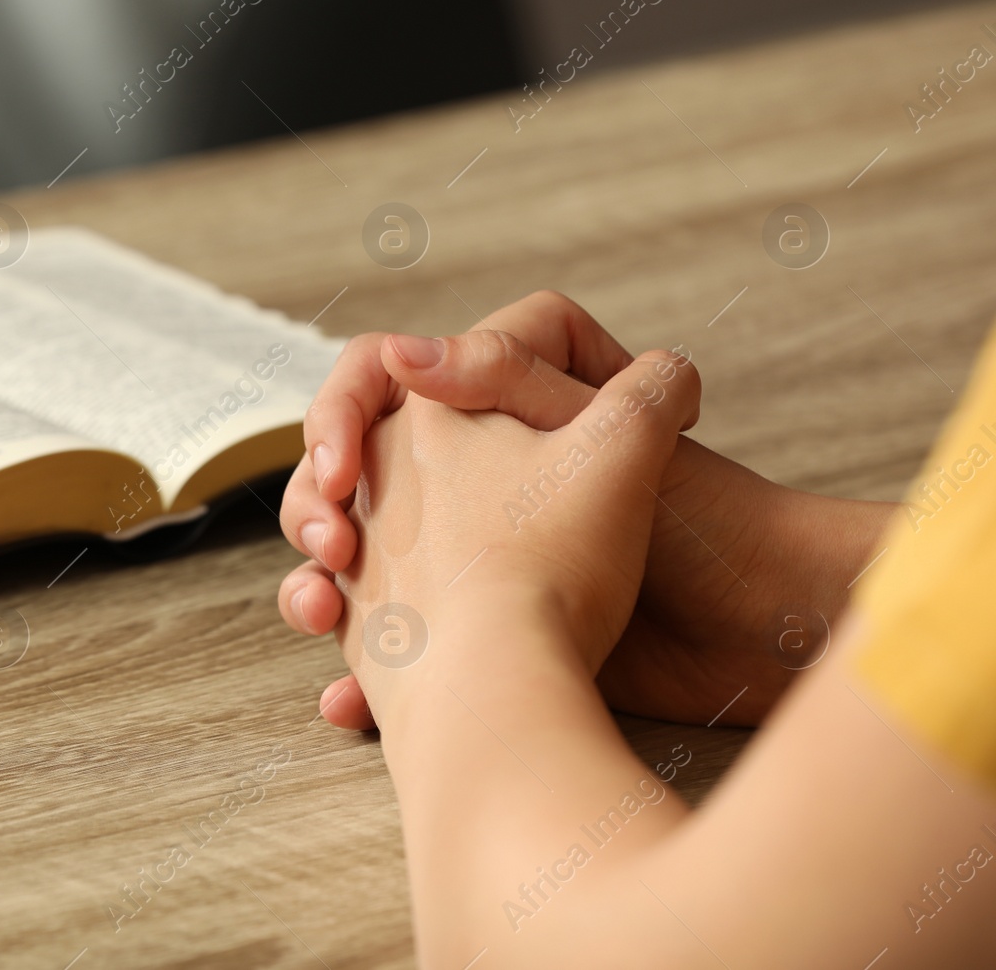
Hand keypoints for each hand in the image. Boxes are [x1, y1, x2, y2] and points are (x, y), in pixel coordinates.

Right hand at [279, 292, 893, 727]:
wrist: (734, 640)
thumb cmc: (686, 528)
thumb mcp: (605, 425)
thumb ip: (506, 367)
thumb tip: (400, 349)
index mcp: (494, 418)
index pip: (382, 381)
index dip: (346, 409)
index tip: (348, 460)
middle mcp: (470, 482)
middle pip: (344, 474)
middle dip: (316, 503)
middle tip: (334, 537)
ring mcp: (465, 561)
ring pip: (348, 565)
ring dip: (317, 588)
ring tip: (327, 614)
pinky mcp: (473, 636)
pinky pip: (386, 653)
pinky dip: (362, 682)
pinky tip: (351, 701)